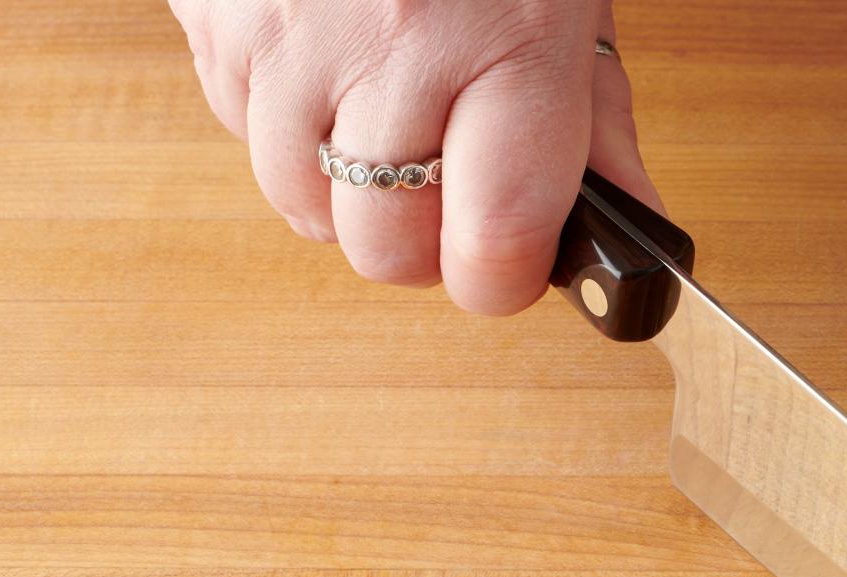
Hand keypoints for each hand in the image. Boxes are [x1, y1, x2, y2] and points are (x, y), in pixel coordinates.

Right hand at [171, 0, 657, 313]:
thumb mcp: (570, 2)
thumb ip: (597, 122)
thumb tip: (631, 233)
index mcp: (508, 43)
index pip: (492, 242)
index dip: (499, 279)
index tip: (507, 268)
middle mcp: (396, 44)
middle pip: (386, 250)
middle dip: (420, 244)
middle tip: (445, 190)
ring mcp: (291, 33)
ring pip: (302, 206)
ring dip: (343, 190)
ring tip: (383, 113)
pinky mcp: (215, 16)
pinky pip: (240, 132)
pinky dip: (284, 125)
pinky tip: (327, 65)